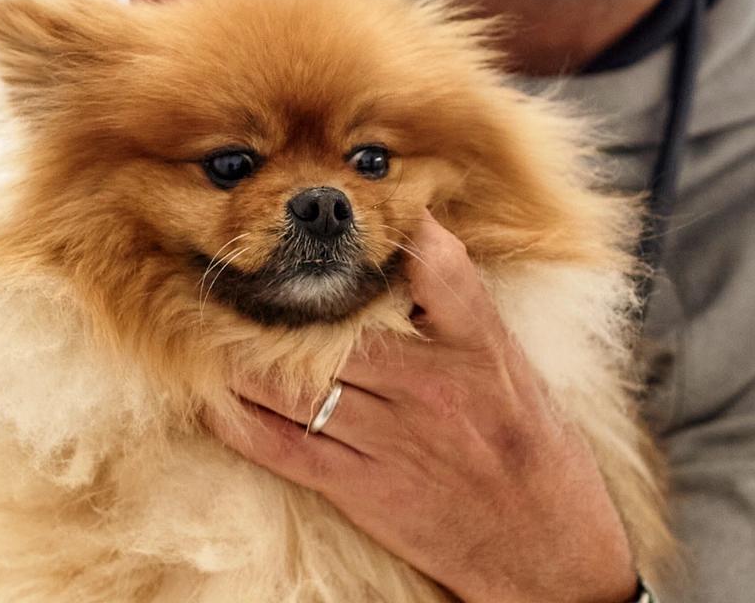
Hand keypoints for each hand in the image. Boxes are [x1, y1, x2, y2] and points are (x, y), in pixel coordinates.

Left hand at [207, 211, 639, 602]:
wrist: (549, 550)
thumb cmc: (533, 447)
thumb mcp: (510, 366)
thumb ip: (459, 311)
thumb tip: (406, 247)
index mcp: (478, 346)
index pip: (435, 266)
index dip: (390, 227)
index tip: (344, 204)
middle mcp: (431, 385)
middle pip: (336, 321)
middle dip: (282, 290)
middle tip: (236, 261)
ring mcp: (392, 438)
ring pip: (294, 379)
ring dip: (242, 350)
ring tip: (206, 320)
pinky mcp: (362, 488)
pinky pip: (282, 446)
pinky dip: (237, 419)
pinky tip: (210, 395)